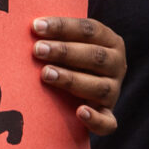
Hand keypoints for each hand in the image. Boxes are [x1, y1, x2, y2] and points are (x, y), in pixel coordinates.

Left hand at [30, 17, 126, 136]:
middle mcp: (117, 65)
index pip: (89, 30)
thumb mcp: (71, 45)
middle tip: (37, 49)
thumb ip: (58, 36)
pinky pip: (107, 122)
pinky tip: (79, 112)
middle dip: (64, 52)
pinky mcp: (108, 116)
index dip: (63, 27)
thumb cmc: (71, 60)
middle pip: (94, 56)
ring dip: (71, 79)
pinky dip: (95, 119)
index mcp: (110, 42)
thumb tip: (30, 25)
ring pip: (99, 86)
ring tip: (45, 74)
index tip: (36, 26)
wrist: (84, 93)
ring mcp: (114, 92)